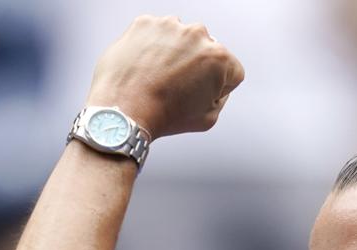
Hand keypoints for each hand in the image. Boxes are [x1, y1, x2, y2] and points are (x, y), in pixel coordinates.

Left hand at [86, 15, 244, 137]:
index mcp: (218, 58)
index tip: (202, 93)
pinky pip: (156, 33)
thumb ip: (220, 96)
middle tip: (179, 86)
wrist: (124, 109)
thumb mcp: (208, 119)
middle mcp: (197, 35)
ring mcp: (169, 26)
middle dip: (197, 65)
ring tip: (159, 77)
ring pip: (180, 39)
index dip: (219, 86)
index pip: (232, 69)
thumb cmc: (163, 115)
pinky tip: (146, 67)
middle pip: (206, 50)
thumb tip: (216, 85)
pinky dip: (152, 47)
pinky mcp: (145, 23)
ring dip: (174, 53)